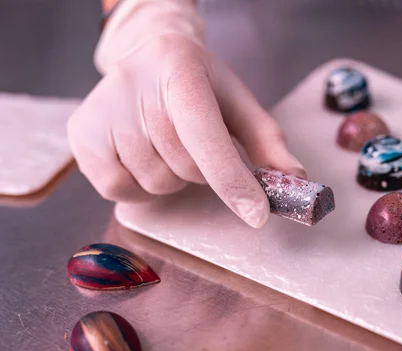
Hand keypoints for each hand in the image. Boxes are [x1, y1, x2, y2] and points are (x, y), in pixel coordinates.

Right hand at [68, 0, 304, 228]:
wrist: (149, 58)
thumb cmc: (200, 86)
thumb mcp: (239, 103)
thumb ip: (269, 143)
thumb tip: (295, 183)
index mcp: (179, 70)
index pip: (205, 136)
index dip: (232, 180)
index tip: (258, 215)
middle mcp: (133, 85)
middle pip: (184, 167)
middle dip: (204, 172)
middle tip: (198, 146)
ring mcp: (101, 110)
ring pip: (155, 182)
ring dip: (173, 178)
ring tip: (169, 146)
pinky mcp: (80, 135)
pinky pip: (119, 191)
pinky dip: (141, 188)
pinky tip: (145, 158)